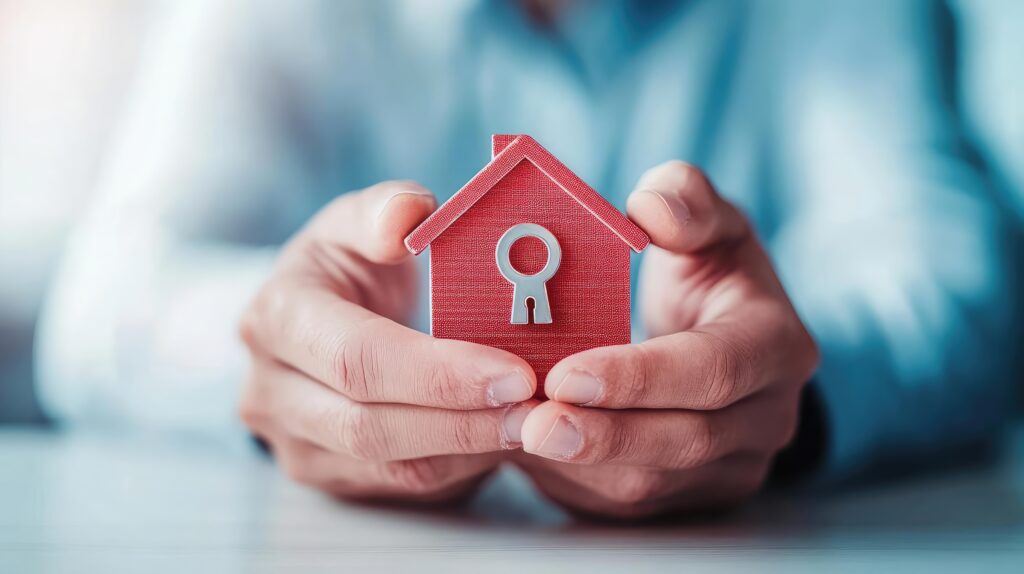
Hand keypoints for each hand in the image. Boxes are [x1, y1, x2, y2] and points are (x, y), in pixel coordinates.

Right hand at [239, 182, 537, 503]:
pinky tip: (501, 438)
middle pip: (369, 425)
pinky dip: (460, 465)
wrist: (316, 323)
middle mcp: (269, 389)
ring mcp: (291, 442)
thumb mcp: (358, 223)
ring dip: (469, 449)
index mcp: (277, 317)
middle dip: (462, 420)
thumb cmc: (348, 265)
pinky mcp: (324, 475)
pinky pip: (401, 484)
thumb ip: (386, 211)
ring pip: (390, 467)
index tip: (514, 373)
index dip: (438, 373)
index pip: (358, 359)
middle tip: (535, 409)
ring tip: (532, 424)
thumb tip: (410, 214)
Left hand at [515, 161, 818, 518]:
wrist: (730, 342)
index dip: (641, 376)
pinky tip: (529, 453)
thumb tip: (651, 206)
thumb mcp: (710, 224)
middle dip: (602, 434)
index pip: (714, 369)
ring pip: (654, 483)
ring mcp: (735, 466)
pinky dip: (576, 482)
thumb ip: (685, 199)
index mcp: (776, 344)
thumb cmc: (711, 275)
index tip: (566, 372)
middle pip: (684, 439)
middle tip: (529, 421)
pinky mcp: (696, 494)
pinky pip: (633, 503)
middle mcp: (768, 416)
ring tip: (516, 436)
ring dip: (580, 466)